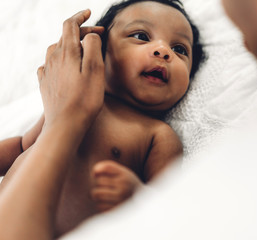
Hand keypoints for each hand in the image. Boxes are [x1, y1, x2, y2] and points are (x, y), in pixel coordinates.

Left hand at [37, 10, 104, 129]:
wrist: (66, 125)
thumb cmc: (85, 99)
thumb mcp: (95, 69)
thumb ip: (92, 46)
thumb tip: (89, 35)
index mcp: (67, 53)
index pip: (70, 25)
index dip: (80, 16)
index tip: (89, 13)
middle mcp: (53, 59)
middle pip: (65, 37)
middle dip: (81, 32)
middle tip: (98, 35)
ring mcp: (48, 72)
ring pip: (57, 50)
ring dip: (70, 45)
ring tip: (83, 50)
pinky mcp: (46, 84)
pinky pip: (50, 64)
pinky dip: (59, 59)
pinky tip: (64, 66)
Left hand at [91, 160, 143, 211]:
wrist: (144, 204)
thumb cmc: (129, 186)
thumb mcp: (124, 173)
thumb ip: (109, 167)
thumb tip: (94, 172)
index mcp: (125, 175)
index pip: (105, 167)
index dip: (97, 170)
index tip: (96, 174)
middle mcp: (123, 186)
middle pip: (99, 181)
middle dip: (99, 184)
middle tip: (105, 187)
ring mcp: (119, 199)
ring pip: (96, 194)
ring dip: (98, 195)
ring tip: (105, 195)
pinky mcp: (115, 210)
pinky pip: (99, 206)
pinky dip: (102, 205)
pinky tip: (110, 203)